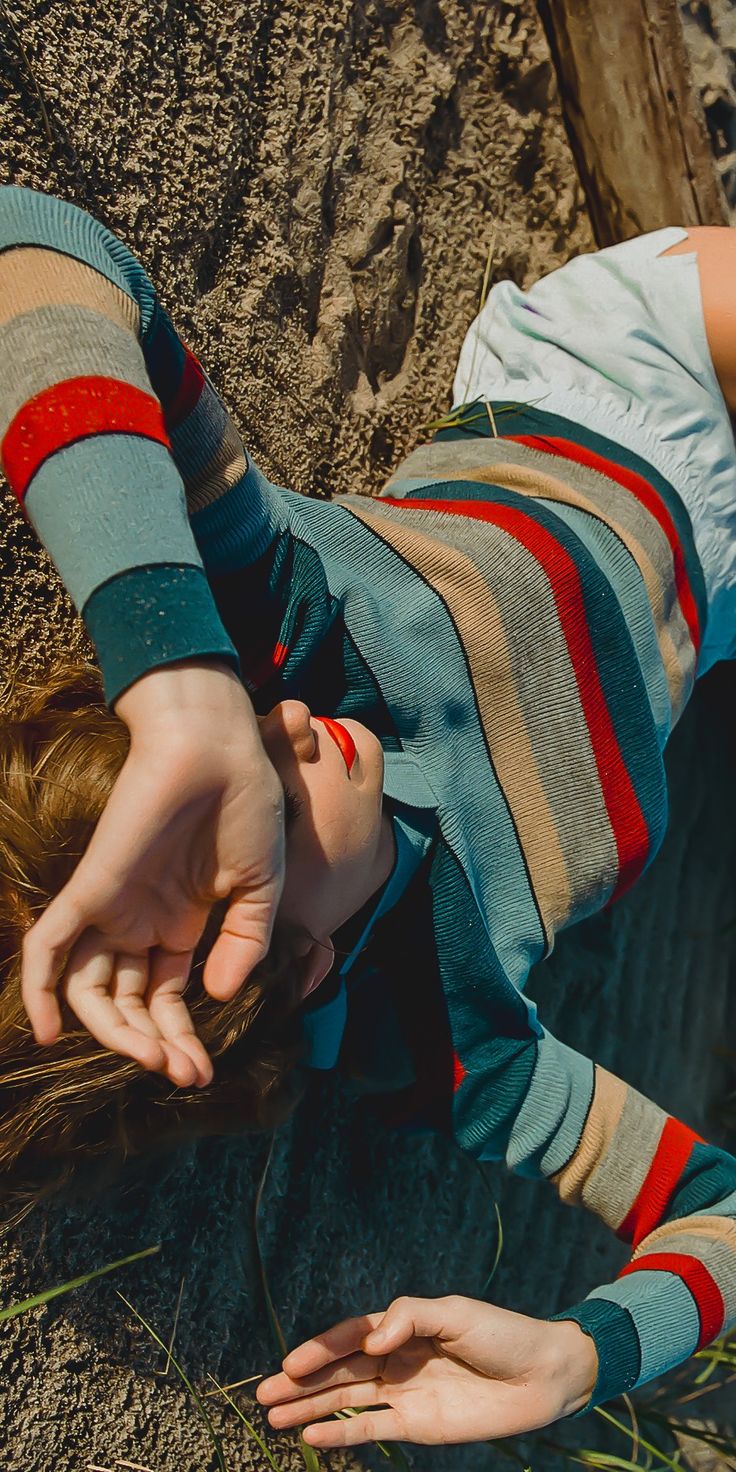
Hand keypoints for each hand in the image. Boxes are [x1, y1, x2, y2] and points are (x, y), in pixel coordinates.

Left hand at [20, 660, 285, 1086]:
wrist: (219, 748)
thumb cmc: (247, 805)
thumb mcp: (261, 888)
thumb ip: (244, 944)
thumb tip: (218, 998)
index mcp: (180, 923)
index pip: (167, 1000)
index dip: (181, 1040)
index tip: (202, 1075)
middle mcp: (140, 922)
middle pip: (129, 1003)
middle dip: (153, 1045)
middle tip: (182, 1075)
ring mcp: (112, 907)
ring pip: (91, 989)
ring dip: (117, 1033)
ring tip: (153, 1060)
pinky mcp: (90, 888)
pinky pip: (48, 947)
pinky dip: (39, 990)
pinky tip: (50, 1031)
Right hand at [256, 1295, 598, 1447]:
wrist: (544, 1375)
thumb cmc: (501, 1333)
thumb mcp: (456, 1312)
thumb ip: (408, 1317)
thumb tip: (371, 1339)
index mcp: (402, 1327)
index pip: (349, 1336)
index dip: (319, 1349)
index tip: (290, 1362)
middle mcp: (396, 1359)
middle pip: (339, 1371)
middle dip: (301, 1381)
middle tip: (262, 1392)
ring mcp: (404, 1393)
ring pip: (346, 1401)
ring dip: (311, 1408)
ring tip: (274, 1416)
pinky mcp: (418, 1425)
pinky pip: (372, 1429)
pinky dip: (341, 1435)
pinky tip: (313, 1439)